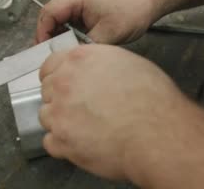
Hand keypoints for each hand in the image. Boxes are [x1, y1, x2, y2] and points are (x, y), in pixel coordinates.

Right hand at [35, 0, 158, 44]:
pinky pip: (72, 18)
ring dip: (62, 33)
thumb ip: (85, 46)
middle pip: (52, 15)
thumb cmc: (133, 9)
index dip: (43, 32)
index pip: (48, 12)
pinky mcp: (89, 5)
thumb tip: (71, 57)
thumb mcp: (107, 35)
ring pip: (62, 18)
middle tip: (53, 52)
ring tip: (67, 48)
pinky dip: (72, 31)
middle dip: (51, 35)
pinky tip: (78, 42)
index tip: (44, 48)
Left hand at [38, 44, 185, 180]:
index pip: (50, 65)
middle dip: (61, 100)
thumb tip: (94, 72)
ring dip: (61, 122)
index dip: (58, 77)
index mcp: (79, 59)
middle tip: (82, 109)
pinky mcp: (61, 140)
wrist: (157, 132)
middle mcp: (64, 82)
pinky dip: (63, 144)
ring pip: (46, 116)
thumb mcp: (127, 63)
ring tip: (86, 128)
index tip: (64, 86)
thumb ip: (99, 64)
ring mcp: (59, 112)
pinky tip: (83, 142)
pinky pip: (50, 142)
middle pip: (47, 91)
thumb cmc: (152, 99)